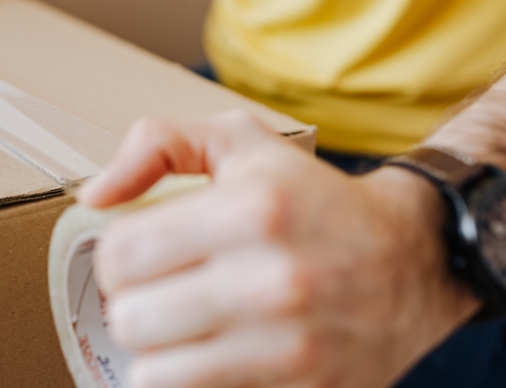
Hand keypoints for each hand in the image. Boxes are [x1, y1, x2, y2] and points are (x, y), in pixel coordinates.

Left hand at [78, 111, 479, 387]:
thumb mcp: (241, 142)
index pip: (121, 255)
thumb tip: (93, 196)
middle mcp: (272, 281)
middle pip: (131, 320)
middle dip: (135, 306)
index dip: (116, 257)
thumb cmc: (312, 198)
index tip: (140, 257)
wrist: (412, 258)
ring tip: (184, 328)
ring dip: (158, 352)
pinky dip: (196, 382)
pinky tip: (218, 354)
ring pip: (155, 375)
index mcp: (250, 212)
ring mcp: (292, 347)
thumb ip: (158, 145)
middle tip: (161, 293)